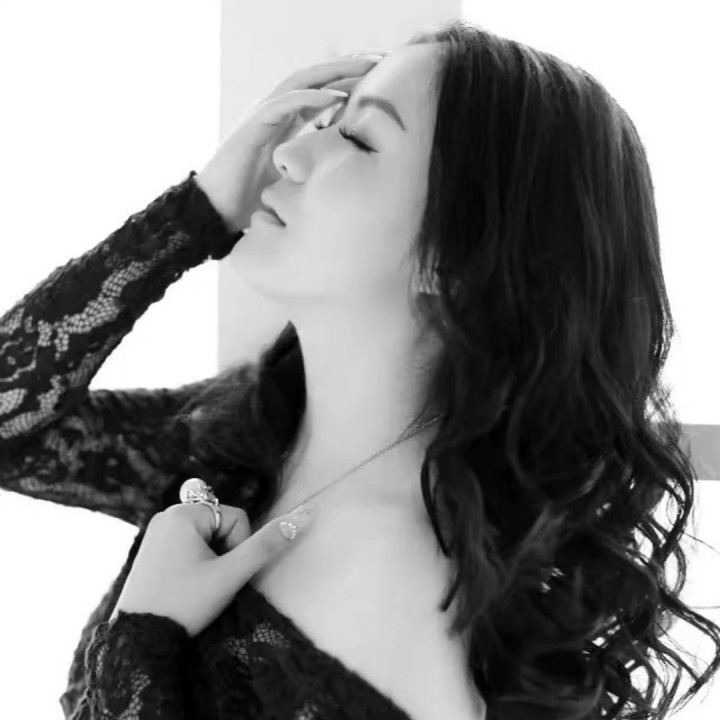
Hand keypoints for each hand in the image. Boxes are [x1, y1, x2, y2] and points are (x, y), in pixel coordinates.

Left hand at [111, 501, 313, 637]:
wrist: (138, 641)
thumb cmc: (185, 604)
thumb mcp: (230, 575)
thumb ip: (267, 545)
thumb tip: (305, 515)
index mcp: (183, 513)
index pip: (236, 518)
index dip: (239, 547)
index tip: (221, 574)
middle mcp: (166, 515)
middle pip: (220, 526)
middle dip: (224, 553)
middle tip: (208, 583)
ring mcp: (156, 532)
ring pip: (206, 538)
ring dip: (211, 559)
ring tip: (196, 587)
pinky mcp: (151, 549)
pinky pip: (188, 546)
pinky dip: (195, 563)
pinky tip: (184, 585)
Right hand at [194, 49, 390, 232]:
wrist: (217, 212)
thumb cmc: (253, 201)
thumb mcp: (296, 182)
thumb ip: (315, 168)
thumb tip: (348, 178)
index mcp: (287, 123)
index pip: (322, 93)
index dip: (351, 82)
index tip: (383, 79)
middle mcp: (276, 112)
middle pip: (316, 79)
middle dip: (349, 66)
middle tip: (382, 60)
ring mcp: (263, 115)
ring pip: (303, 81)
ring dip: (335, 71)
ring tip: (366, 67)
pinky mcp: (253, 125)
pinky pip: (285, 103)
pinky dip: (312, 97)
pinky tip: (337, 95)